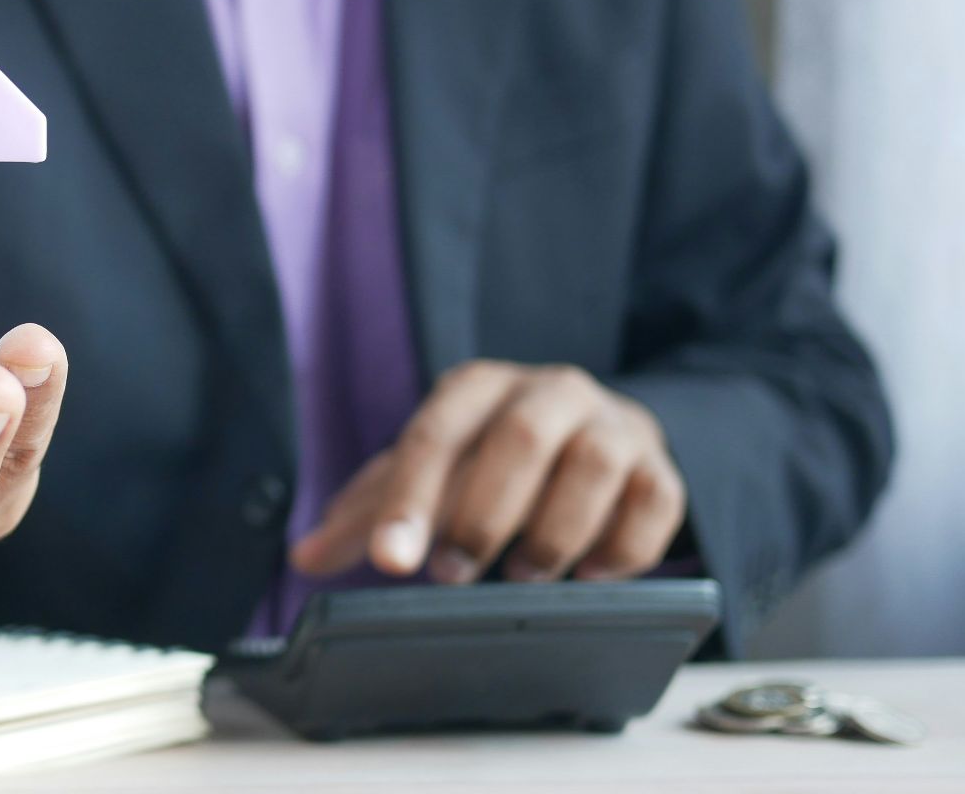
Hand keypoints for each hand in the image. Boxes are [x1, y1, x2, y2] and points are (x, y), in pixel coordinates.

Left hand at [291, 360, 685, 584]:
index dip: (409, 501)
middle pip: (519, 439)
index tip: (391, 562)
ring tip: (525, 576)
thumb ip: (370, 513)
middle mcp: (549, 391)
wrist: (598, 434)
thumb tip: (304, 556)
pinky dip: (622, 547)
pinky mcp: (660, 467)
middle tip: (453, 574)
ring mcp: (612, 426)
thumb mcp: (431, 473)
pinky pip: (654, 502)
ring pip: (592, 466)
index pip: (435, 436)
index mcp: (477, 388)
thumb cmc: (495, 458)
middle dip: (483, 514)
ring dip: (554, 531)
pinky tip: (590, 576)